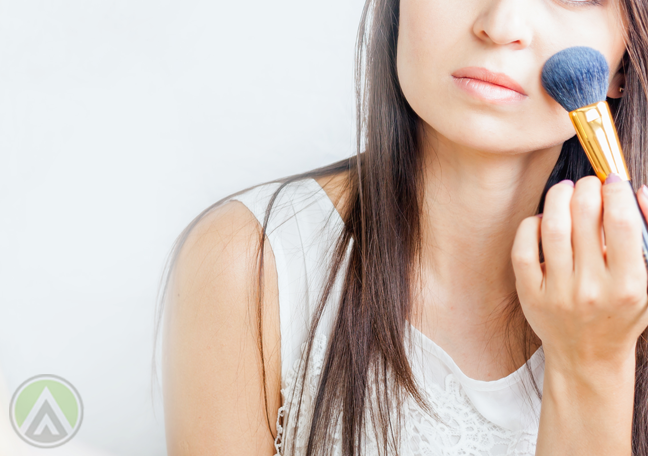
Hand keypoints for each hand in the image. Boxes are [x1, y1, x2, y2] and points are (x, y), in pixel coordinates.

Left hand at [511, 175, 647, 374]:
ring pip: (551, 227)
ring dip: (558, 197)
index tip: (613, 180)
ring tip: (565, 190)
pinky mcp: (530, 294)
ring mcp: (557, 292)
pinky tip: (543, 219)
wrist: (588, 355)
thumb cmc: (622, 311)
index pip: (621, 221)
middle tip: (587, 183)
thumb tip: (637, 190)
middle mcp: (592, 289)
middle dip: (586, 187)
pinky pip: (523, 248)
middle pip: (583, 216)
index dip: (615, 190)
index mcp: (629, 284)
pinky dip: (531, 224)